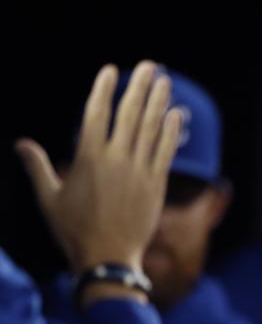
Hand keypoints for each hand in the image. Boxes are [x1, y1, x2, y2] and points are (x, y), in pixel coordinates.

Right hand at [15, 61, 182, 273]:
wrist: (107, 257)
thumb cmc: (73, 229)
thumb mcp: (49, 197)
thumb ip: (37, 167)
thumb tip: (22, 144)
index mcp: (88, 158)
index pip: (96, 113)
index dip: (104, 89)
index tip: (112, 70)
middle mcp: (116, 160)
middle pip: (130, 114)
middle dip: (140, 87)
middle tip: (150, 66)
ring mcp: (139, 171)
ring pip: (152, 129)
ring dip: (160, 102)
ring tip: (165, 81)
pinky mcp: (156, 184)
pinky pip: (165, 151)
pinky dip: (171, 131)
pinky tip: (176, 115)